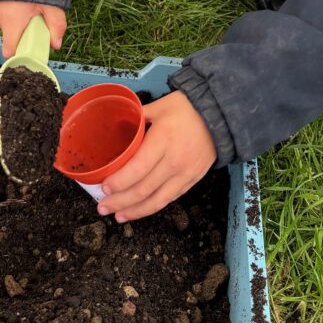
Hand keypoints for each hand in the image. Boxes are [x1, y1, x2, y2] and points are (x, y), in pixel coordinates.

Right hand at [0, 0, 66, 57]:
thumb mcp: (52, 3)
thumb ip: (56, 24)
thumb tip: (56, 44)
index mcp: (12, 22)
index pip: (10, 50)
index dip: (21, 54)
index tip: (32, 51)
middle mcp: (0, 18)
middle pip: (12, 37)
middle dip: (25, 34)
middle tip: (38, 23)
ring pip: (10, 25)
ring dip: (21, 22)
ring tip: (33, 8)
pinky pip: (7, 14)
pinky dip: (16, 13)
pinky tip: (25, 2)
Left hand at [97, 91, 216, 221]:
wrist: (220, 115)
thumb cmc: (187, 107)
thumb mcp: (160, 106)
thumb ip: (138, 117)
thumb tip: (117, 123)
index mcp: (162, 140)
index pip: (137, 169)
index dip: (119, 182)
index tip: (103, 187)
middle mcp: (174, 161)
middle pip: (143, 189)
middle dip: (120, 201)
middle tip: (102, 207)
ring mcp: (185, 174)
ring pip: (156, 200)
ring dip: (135, 211)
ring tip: (117, 216)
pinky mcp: (193, 181)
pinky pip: (169, 199)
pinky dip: (152, 208)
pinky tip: (139, 211)